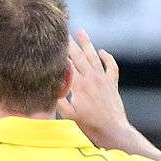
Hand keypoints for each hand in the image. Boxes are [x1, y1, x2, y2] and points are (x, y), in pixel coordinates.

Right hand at [56, 30, 138, 152]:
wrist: (112, 130)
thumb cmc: (89, 125)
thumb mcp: (68, 115)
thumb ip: (58, 99)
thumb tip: (48, 86)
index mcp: (79, 85)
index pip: (67, 63)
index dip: (60, 52)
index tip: (52, 41)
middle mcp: (92, 78)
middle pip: (79, 56)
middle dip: (70, 43)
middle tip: (63, 31)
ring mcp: (103, 80)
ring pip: (94, 57)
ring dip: (87, 44)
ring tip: (81, 32)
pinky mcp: (111, 84)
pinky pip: (111, 67)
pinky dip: (107, 58)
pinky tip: (102, 52)